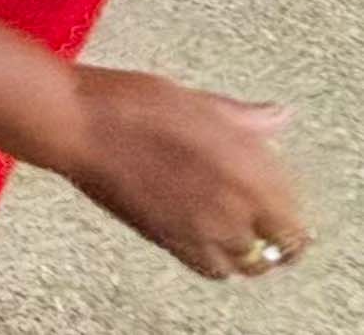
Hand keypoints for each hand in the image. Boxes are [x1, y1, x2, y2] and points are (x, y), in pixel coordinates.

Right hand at [63, 68, 306, 280]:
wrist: (76, 124)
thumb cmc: (129, 104)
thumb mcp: (195, 100)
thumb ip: (242, 118)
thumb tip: (276, 117)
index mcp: (247, 173)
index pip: (293, 219)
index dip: (292, 214)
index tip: (284, 203)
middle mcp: (230, 210)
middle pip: (277, 249)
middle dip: (276, 237)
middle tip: (268, 222)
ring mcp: (198, 231)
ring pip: (245, 265)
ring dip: (249, 252)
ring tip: (240, 233)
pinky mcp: (167, 241)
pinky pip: (210, 269)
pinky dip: (217, 262)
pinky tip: (208, 239)